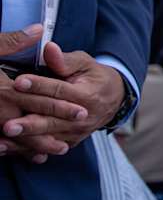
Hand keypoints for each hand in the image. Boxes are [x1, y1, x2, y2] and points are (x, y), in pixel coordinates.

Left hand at [0, 27, 91, 160]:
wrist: (114, 100)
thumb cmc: (95, 78)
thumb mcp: (86, 64)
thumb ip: (66, 60)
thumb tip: (49, 48)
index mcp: (88, 96)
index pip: (60, 91)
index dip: (39, 86)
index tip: (18, 82)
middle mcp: (83, 118)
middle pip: (52, 120)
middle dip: (29, 123)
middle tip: (8, 124)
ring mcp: (76, 133)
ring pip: (48, 138)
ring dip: (25, 140)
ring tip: (5, 139)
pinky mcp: (69, 142)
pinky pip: (47, 148)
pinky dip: (27, 150)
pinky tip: (8, 149)